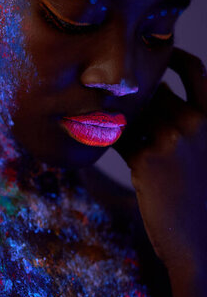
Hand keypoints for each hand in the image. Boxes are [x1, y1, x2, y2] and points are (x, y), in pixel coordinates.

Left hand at [112, 46, 206, 275]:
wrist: (199, 242)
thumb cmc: (198, 197)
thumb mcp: (202, 152)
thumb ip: (183, 124)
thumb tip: (151, 97)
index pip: (195, 71)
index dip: (175, 57)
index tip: (157, 54)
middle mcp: (195, 124)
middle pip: (154, 93)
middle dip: (137, 99)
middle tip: (117, 106)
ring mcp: (171, 140)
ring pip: (134, 113)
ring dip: (120, 117)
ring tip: (105, 122)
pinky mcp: (147, 160)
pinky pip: (120, 138)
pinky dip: (108, 137)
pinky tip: (100, 139)